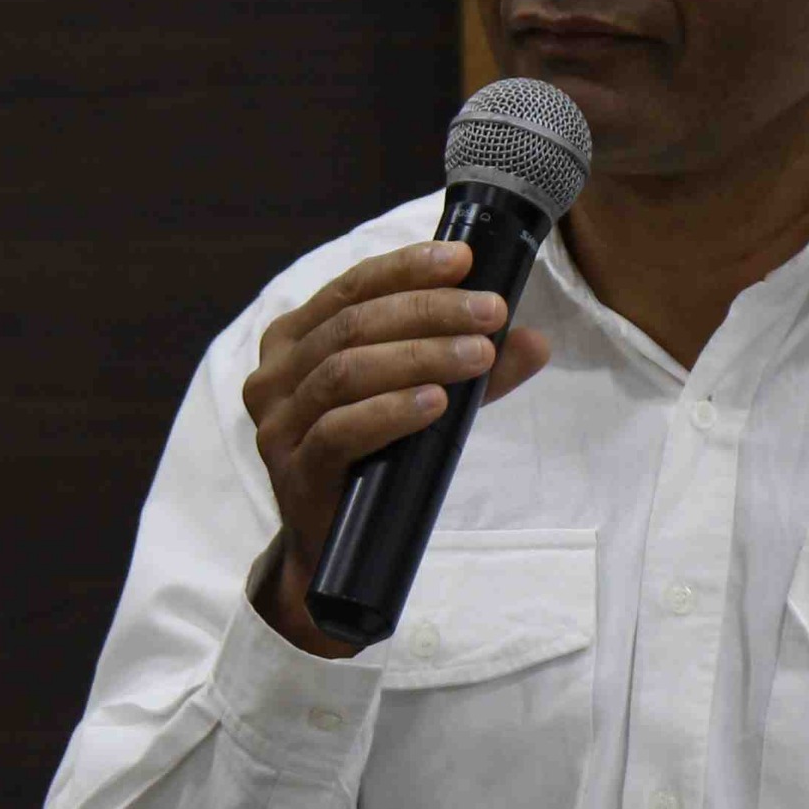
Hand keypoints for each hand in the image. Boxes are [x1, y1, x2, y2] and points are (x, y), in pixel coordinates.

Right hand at [241, 240, 551, 656]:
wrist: (333, 548)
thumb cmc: (375, 458)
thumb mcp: (425, 398)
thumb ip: (471, 368)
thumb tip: (533, 340)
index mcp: (296, 338)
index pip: (352, 286)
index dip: (408, 269)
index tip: (465, 260)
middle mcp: (275, 373)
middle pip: (354, 324)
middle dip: (429, 311)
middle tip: (490, 311)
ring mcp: (278, 424)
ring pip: (347, 370)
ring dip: (420, 356)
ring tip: (477, 355)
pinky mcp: (293, 471)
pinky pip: (340, 431)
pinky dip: (392, 412)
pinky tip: (435, 403)